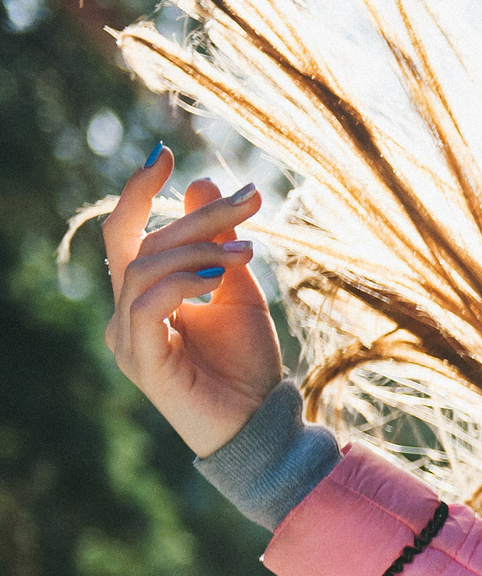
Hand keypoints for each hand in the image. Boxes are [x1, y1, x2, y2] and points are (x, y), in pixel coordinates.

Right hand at [102, 147, 279, 457]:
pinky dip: (181, 282)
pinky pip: (146, 305)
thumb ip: (217, 242)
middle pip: (139, 243)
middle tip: (248, 201)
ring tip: (245, 250)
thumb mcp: (237, 289)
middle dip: (194, 217)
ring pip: (143, 267)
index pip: (128, 232)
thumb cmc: (248, 364)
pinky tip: (217, 276)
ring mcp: (126, 338)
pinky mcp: (139, 361)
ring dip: (197, 248)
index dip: (140, 191)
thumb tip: (205, 181)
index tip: (166, 152)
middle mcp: (124, 313)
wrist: (262, 422)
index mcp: (141, 294)